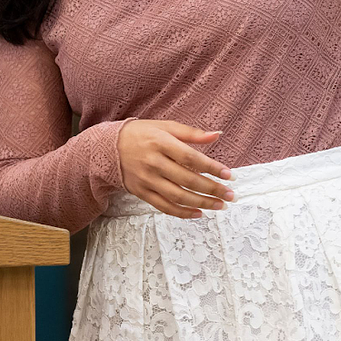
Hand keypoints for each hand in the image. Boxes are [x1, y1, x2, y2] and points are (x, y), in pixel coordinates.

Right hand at [119, 119, 235, 218]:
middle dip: (212, 189)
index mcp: (161, 142)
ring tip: (220, 206)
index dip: (211, 168)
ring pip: (178, 196)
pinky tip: (199, 213)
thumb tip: (217, 135)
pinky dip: (182, 213)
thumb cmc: (142, 134)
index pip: (191, 158)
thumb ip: (192, 133)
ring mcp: (147, 180)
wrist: (109, 147)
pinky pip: (164, 206)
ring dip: (202, 203)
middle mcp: (154, 163)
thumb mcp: (166, 127)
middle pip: (187, 180)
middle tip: (231, 195)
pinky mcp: (141, 193)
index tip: (229, 175)